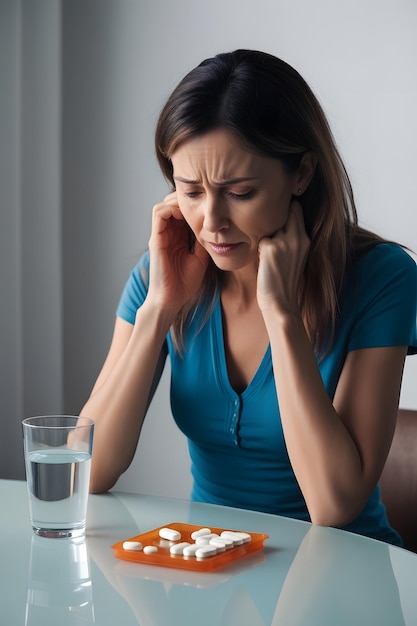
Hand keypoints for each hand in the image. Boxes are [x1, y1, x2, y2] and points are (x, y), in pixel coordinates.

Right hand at [147, 192, 209, 312]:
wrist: (171, 300)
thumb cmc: (184, 284)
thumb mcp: (200, 259)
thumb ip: (203, 243)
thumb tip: (214, 229)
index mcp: (177, 239)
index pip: (181, 214)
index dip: (192, 207)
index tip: (206, 208)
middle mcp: (167, 235)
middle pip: (170, 206)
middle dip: (184, 201)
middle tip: (200, 203)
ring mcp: (160, 236)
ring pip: (163, 206)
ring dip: (176, 202)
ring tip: (191, 207)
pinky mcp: (156, 240)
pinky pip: (158, 214)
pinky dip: (170, 209)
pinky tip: (184, 214)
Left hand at [257, 201, 309, 313]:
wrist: (280, 302)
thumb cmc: (283, 281)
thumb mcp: (295, 256)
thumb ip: (291, 239)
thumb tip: (276, 224)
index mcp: (305, 240)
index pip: (296, 210)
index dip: (286, 209)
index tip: (277, 212)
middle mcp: (297, 237)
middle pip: (285, 210)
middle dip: (275, 215)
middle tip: (268, 230)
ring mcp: (284, 241)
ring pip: (269, 226)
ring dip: (266, 236)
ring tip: (268, 256)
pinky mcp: (270, 247)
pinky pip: (259, 240)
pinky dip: (259, 250)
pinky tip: (263, 263)